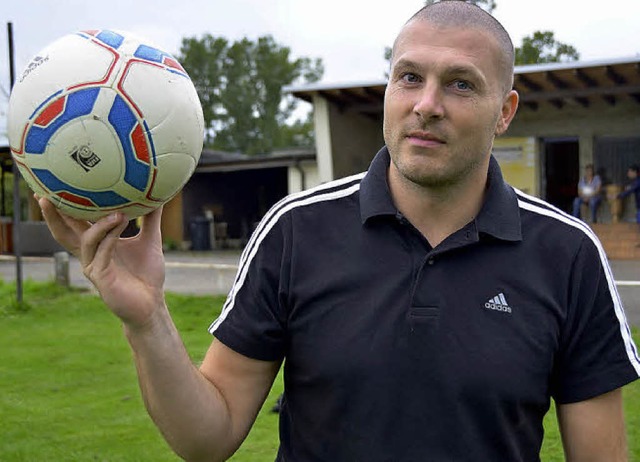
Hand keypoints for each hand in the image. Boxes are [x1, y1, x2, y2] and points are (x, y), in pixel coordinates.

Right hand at [39, 198, 165, 328]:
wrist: (152, 303)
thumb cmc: (147, 274)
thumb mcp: (150, 240)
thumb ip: (151, 219)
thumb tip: (157, 196)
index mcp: (98, 245)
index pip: (73, 223)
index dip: (61, 207)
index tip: (53, 186)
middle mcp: (90, 254)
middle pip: (64, 232)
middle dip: (54, 214)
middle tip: (47, 193)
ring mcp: (93, 266)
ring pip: (86, 240)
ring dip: (100, 224)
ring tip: (117, 212)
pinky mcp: (100, 278)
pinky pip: (102, 253)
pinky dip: (110, 237)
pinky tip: (121, 223)